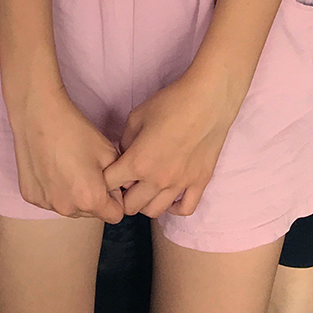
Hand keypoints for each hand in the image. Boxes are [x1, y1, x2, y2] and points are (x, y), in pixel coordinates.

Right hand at [8, 81, 123, 222]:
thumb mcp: (109, 152)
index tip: (108, 181)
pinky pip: (50, 199)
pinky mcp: (30, 196)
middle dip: (93, 196)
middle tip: (86, 169)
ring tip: (67, 166)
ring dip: (72, 195)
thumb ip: (120, 178)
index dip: (116, 198)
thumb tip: (119, 190)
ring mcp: (46, 203)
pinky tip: (51, 166)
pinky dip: (53, 188)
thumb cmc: (75, 131)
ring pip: (69, 207)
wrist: (39, 115)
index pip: (115, 215)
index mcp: (90, 200)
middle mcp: (67, 208)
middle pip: (90, 212)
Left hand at [103, 74, 235, 218]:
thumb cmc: (170, 103)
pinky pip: (185, 209)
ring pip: (154, 212)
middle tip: (126, 184)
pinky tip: (169, 198)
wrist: (207, 101)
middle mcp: (156, 180)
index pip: (109, 185)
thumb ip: (125, 141)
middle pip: (130, 206)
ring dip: (145, 204)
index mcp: (137, 162)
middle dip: (123, 197)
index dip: (105, 179)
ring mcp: (179, 185)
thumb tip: (125, 155)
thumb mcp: (136, 116)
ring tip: (145, 191)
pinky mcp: (199, 183)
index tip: (109, 173)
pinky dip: (174, 208)